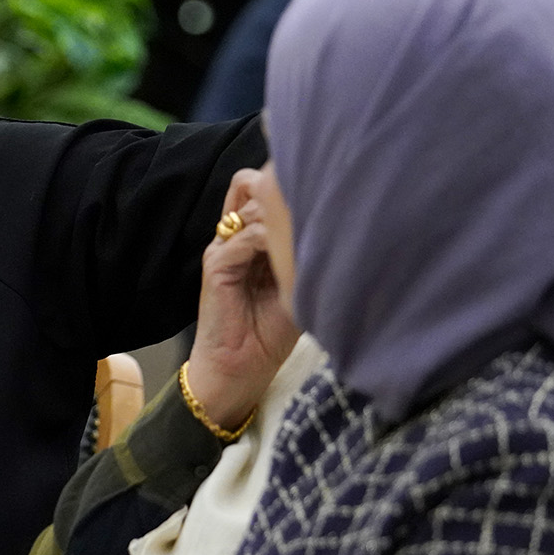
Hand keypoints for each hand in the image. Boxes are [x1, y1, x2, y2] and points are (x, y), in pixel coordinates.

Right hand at [185, 169, 300, 431]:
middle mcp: (233, 237)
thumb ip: (303, 252)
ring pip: (254, 208)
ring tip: (314, 235)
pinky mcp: (217, 265)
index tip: (326, 194)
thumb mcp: (296, 285)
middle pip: (256, 187)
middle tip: (323, 210)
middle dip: (289, 195)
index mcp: (250, 239)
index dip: (289, 184)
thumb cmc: (270, 333)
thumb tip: (336, 223)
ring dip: (286, 217)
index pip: (262, 189)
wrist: (240, 370)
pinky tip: (297, 258)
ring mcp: (222, 249)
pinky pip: (247, 238)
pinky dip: (275, 241)